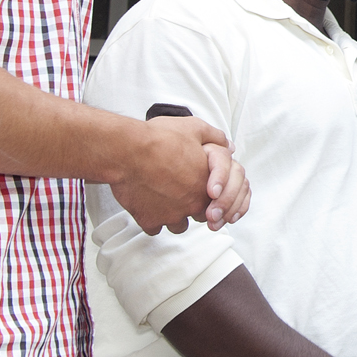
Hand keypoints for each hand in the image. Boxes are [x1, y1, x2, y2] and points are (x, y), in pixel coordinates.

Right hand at [108, 115, 244, 233]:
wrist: (128, 151)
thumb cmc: (160, 139)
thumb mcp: (195, 128)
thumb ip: (216, 138)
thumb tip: (228, 146)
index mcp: (206, 184)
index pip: (218, 200)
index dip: (208, 192)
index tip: (197, 185)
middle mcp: (192, 204)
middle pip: (200, 215)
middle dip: (193, 206)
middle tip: (181, 192)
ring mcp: (170, 215)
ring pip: (178, 225)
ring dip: (173, 214)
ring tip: (163, 198)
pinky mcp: (149, 220)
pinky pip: (153, 228)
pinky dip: (151, 218)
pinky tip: (146, 203)